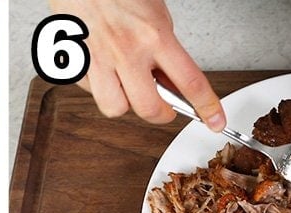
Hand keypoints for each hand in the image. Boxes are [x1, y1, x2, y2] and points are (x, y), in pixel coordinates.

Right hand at [48, 0, 224, 130]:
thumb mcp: (155, 12)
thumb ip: (165, 47)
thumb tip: (171, 78)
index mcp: (153, 35)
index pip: (190, 82)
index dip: (207, 107)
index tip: (214, 120)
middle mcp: (126, 51)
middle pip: (150, 108)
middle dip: (161, 113)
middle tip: (163, 106)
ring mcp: (99, 59)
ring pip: (115, 108)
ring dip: (125, 102)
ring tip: (127, 85)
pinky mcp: (75, 62)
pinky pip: (90, 90)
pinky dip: (99, 85)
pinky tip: (103, 69)